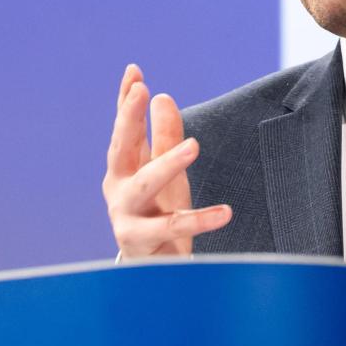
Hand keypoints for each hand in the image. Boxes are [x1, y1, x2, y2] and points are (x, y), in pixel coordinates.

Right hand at [102, 64, 232, 257]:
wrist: (151, 273)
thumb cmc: (158, 215)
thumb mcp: (166, 173)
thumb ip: (163, 137)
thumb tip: (163, 96)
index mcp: (124, 169)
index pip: (124, 129)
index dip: (126, 101)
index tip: (135, 72)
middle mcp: (119, 189)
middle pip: (121, 149)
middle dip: (129, 119)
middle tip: (143, 91)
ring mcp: (126, 216)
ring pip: (146, 186)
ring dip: (168, 163)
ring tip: (193, 145)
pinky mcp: (142, 243)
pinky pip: (172, 228)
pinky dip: (200, 219)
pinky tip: (226, 212)